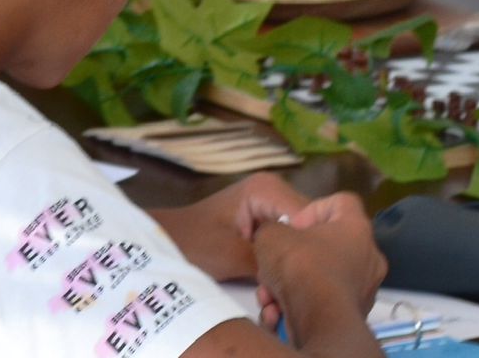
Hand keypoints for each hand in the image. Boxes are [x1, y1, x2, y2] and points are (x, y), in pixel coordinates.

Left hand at [151, 172, 311, 282]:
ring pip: (299, 240)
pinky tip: (268, 286)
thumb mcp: (236, 256)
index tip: (296, 277)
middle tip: (284, 288)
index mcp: (268, 189)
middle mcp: (275, 191)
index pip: (311, 220)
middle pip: (308, 230)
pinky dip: (280, 264)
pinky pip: (286, 244)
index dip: (309, 251)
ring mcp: (271, 206)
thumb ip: (275, 260)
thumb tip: (308, 275)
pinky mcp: (266, 223)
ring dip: (290, 264)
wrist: (166, 243)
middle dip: (299, 258)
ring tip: (274, 290)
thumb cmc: (194, 244)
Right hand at [254, 192, 385, 321]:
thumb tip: (275, 237)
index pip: (342, 202)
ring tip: (269, 293)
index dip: (313, 208)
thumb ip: (272, 229)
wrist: (319, 320)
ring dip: (293, 283)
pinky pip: (324, 301)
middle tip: (276, 262)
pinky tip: (277, 311)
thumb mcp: (271, 235)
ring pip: (322, 276)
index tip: (293, 225)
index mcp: (357, 228)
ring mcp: (365, 288)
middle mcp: (369, 257)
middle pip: (328, 244)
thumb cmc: (301, 266)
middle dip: (296, 255)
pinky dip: (301, 304)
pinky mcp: (355, 315)